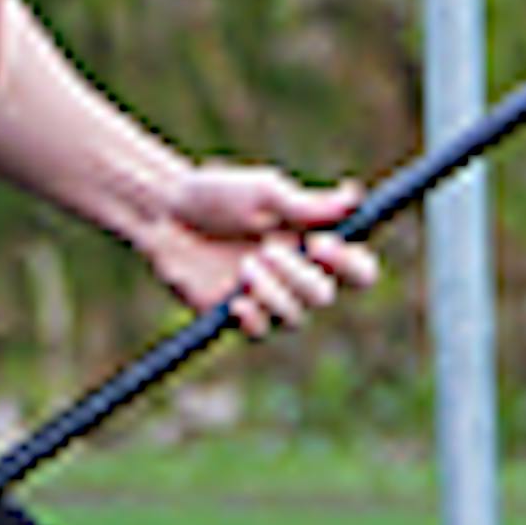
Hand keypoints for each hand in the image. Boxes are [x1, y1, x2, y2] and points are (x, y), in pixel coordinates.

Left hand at [142, 165, 379, 337]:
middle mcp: (297, 276)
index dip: (350, 264)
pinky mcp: (236, 315)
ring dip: (272, 291)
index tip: (321, 244)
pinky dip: (253, 317)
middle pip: (325, 296)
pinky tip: (236, 299)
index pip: (358, 270)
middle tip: (266, 250)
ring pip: (294, 317)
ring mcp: (268, 298)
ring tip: (246, 264)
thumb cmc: (217, 194)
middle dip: (298, 275)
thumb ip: (307, 205)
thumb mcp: (263, 193)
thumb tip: (354, 198)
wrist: (167, 212)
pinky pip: (260, 331)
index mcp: (314, 245)